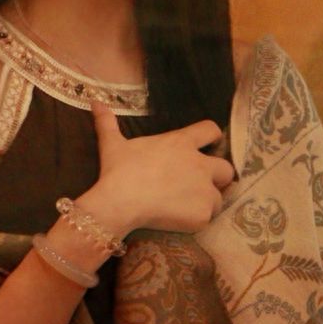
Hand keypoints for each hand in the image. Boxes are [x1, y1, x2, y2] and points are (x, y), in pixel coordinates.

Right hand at [83, 102, 235, 234]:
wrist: (119, 203)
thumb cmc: (118, 171)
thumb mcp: (113, 145)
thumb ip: (108, 122)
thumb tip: (95, 101)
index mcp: (182, 143)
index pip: (212, 130)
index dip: (212, 138)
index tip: (207, 147)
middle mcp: (200, 164)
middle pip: (227, 168)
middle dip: (218, 177)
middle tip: (199, 185)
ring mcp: (205, 189)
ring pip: (218, 197)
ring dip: (207, 200)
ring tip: (186, 207)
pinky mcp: (203, 213)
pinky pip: (208, 217)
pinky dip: (197, 219)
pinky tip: (180, 221)